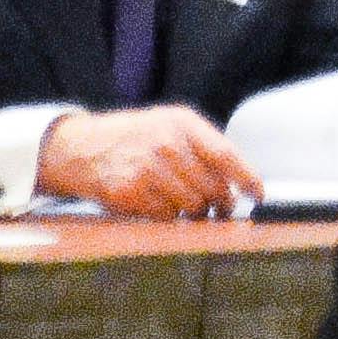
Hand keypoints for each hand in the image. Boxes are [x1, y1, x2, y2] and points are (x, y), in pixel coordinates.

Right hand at [38, 108, 260, 219]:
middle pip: (213, 186)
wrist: (79, 147)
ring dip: (197, 212)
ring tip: (191, 207)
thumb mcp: (170, 123)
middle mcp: (165, 144)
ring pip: (193, 205)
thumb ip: (204, 144)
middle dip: (223, 203)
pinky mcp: (128, 193)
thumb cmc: (135, 137)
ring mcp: (145, 169)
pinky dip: (170, 216)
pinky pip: (166, 216)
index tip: (258, 195)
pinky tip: (162, 205)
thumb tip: (239, 180)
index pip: (226, 155)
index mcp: (182, 123)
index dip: (248, 179)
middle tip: (223, 209)